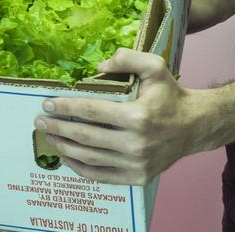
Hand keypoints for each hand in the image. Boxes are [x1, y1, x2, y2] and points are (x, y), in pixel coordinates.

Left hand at [35, 48, 204, 184]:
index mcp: (138, 116)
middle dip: (57, 128)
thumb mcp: (155, 67)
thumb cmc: (170, 95)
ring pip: (90, 158)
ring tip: (49, 137)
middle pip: (85, 137)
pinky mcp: (138, 177)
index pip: (91, 112)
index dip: (65, 108)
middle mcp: (136, 144)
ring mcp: (137, 164)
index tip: (47, 103)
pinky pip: (101, 176)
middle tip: (40, 121)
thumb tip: (98, 67)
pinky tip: (66, 157)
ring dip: (64, 148)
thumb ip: (127, 58)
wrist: (194, 126)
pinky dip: (79, 168)